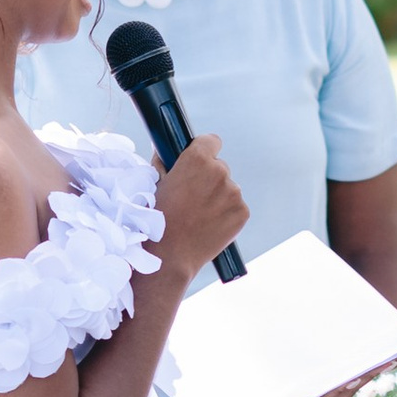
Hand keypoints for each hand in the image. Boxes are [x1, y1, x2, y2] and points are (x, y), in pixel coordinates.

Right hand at [154, 135, 245, 281]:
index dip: (203, 151)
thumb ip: (164, 162)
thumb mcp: (154, 183)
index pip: (211, 141)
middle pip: (219, 167)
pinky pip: (235, 207)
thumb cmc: (156, 219)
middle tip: (191, 198)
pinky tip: (209, 225)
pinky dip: (225, 214)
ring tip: (197, 216)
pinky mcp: (242, 212)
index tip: (199, 162)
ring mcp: (234, 193)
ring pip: (227, 189)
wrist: (169, 255)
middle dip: (208, 179)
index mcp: (198, 159)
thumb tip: (166, 150)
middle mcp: (220, 172)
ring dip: (217, 197)